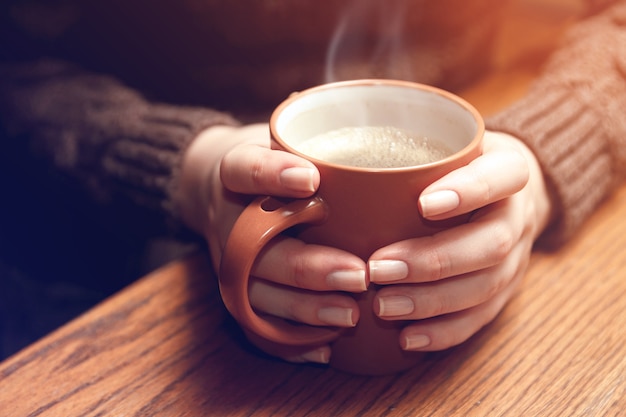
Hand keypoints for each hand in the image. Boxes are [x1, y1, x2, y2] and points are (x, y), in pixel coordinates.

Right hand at [176, 123, 366, 362]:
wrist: (221, 190)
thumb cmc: (272, 162)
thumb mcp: (287, 138)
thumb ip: (326, 138)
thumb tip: (401, 138)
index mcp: (234, 174)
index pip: (241, 169)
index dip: (270, 176)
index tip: (311, 180)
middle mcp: (229, 220)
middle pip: (255, 249)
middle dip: (306, 266)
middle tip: (358, 274)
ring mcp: (229, 261)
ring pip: (255, 293)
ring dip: (302, 309)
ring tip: (349, 315)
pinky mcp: (237, 291)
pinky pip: (255, 324)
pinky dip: (289, 341)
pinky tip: (326, 348)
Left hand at [368, 130, 552, 350]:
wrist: (506, 192)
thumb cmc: (458, 165)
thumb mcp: (445, 143)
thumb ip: (405, 150)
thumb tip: (321, 169)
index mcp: (510, 170)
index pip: (502, 175)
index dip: (469, 191)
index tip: (424, 204)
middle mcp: (518, 216)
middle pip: (491, 243)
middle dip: (434, 261)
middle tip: (379, 269)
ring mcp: (516, 258)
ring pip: (485, 286)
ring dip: (433, 301)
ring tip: (384, 306)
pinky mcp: (505, 290)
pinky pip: (481, 317)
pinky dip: (444, 331)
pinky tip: (408, 338)